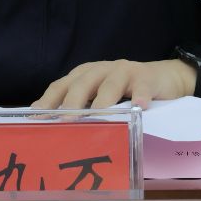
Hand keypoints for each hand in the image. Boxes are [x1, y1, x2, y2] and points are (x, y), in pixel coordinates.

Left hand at [31, 58, 193, 109]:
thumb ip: (81, 108)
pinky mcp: (146, 77)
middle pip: (83, 83)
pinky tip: (139, 106)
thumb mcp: (100, 98)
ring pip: (111, 83)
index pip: (62, 85)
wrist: (164, 78)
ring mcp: (124, 71)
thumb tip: (54, 130)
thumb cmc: (125, 93)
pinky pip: (142, 86)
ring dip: (103, 99)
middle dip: (72, 101)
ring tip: (98, 114)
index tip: (37, 117)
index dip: (49, 100)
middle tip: (65, 120)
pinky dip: (140, 95)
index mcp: (85, 75)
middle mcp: (101, 70)